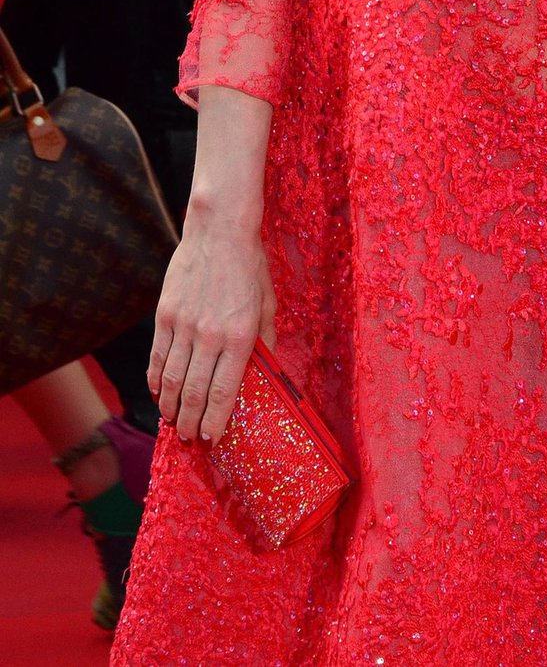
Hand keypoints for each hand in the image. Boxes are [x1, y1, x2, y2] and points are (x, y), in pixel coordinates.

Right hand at [149, 219, 275, 445]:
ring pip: (171, 380)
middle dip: (191, 423)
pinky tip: (158, 395)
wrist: (219, 231)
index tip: (211, 439)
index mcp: (240, 335)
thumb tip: (265, 371)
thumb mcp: (267, 304)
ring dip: (171, 408)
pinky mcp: (164, 315)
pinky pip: (156, 358)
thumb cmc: (249, 267)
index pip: (225, 392)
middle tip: (190, 439)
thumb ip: (264, 341)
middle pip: (195, 393)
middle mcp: (210, 335)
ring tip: (174, 423)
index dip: (216, 421)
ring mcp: (183, 326)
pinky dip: (155, 382)